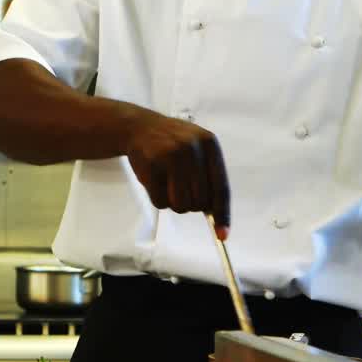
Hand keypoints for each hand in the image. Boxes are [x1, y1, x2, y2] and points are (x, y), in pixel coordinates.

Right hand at [123, 111, 230, 237]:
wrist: (139, 127)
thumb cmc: (172, 145)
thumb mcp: (197, 150)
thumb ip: (208, 178)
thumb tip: (217, 218)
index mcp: (210, 144)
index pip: (221, 187)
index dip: (222, 214)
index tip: (222, 235)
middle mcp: (192, 147)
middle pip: (201, 201)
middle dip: (191, 204)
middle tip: (181, 191)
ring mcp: (171, 154)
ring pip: (181, 204)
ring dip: (174, 203)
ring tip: (168, 185)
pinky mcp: (151, 164)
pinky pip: (160, 202)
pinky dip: (158, 200)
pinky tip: (154, 182)